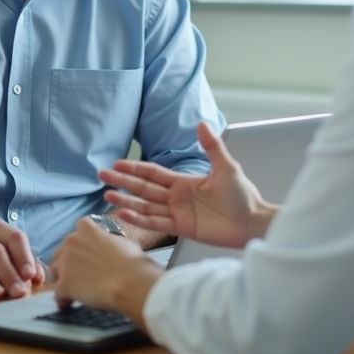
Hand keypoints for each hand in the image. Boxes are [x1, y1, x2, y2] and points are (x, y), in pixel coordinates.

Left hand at [50, 217, 160, 318]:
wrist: (130, 283)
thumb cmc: (132, 262)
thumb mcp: (123, 241)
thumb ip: (109, 240)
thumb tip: (110, 246)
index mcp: (86, 228)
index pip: (78, 229)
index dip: (83, 242)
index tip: (89, 250)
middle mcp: (71, 242)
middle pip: (61, 251)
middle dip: (69, 261)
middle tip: (81, 273)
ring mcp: (65, 263)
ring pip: (54, 271)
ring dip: (62, 278)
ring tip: (74, 289)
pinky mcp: (63, 284)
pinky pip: (56, 292)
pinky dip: (62, 298)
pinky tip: (70, 303)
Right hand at [100, 122, 276, 247]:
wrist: (252, 222)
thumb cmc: (243, 196)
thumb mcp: (227, 167)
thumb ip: (212, 147)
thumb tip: (201, 124)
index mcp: (184, 182)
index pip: (153, 173)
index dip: (135, 168)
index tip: (117, 163)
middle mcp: (177, 197)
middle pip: (144, 188)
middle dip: (123, 182)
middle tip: (102, 176)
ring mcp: (177, 213)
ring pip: (145, 206)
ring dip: (127, 201)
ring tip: (108, 196)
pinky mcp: (181, 229)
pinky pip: (156, 224)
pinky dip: (140, 220)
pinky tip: (125, 214)